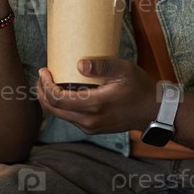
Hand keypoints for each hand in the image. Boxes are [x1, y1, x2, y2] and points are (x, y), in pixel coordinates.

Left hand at [36, 58, 158, 134]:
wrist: (152, 110)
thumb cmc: (139, 87)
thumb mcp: (124, 70)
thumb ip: (102, 66)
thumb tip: (79, 64)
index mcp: (95, 105)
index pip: (58, 99)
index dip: (46, 85)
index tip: (44, 70)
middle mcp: (90, 120)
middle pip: (53, 109)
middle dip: (42, 92)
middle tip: (41, 76)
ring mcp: (90, 127)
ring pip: (59, 115)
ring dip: (49, 99)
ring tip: (48, 82)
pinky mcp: (92, 128)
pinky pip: (69, 118)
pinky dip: (61, 105)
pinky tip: (63, 92)